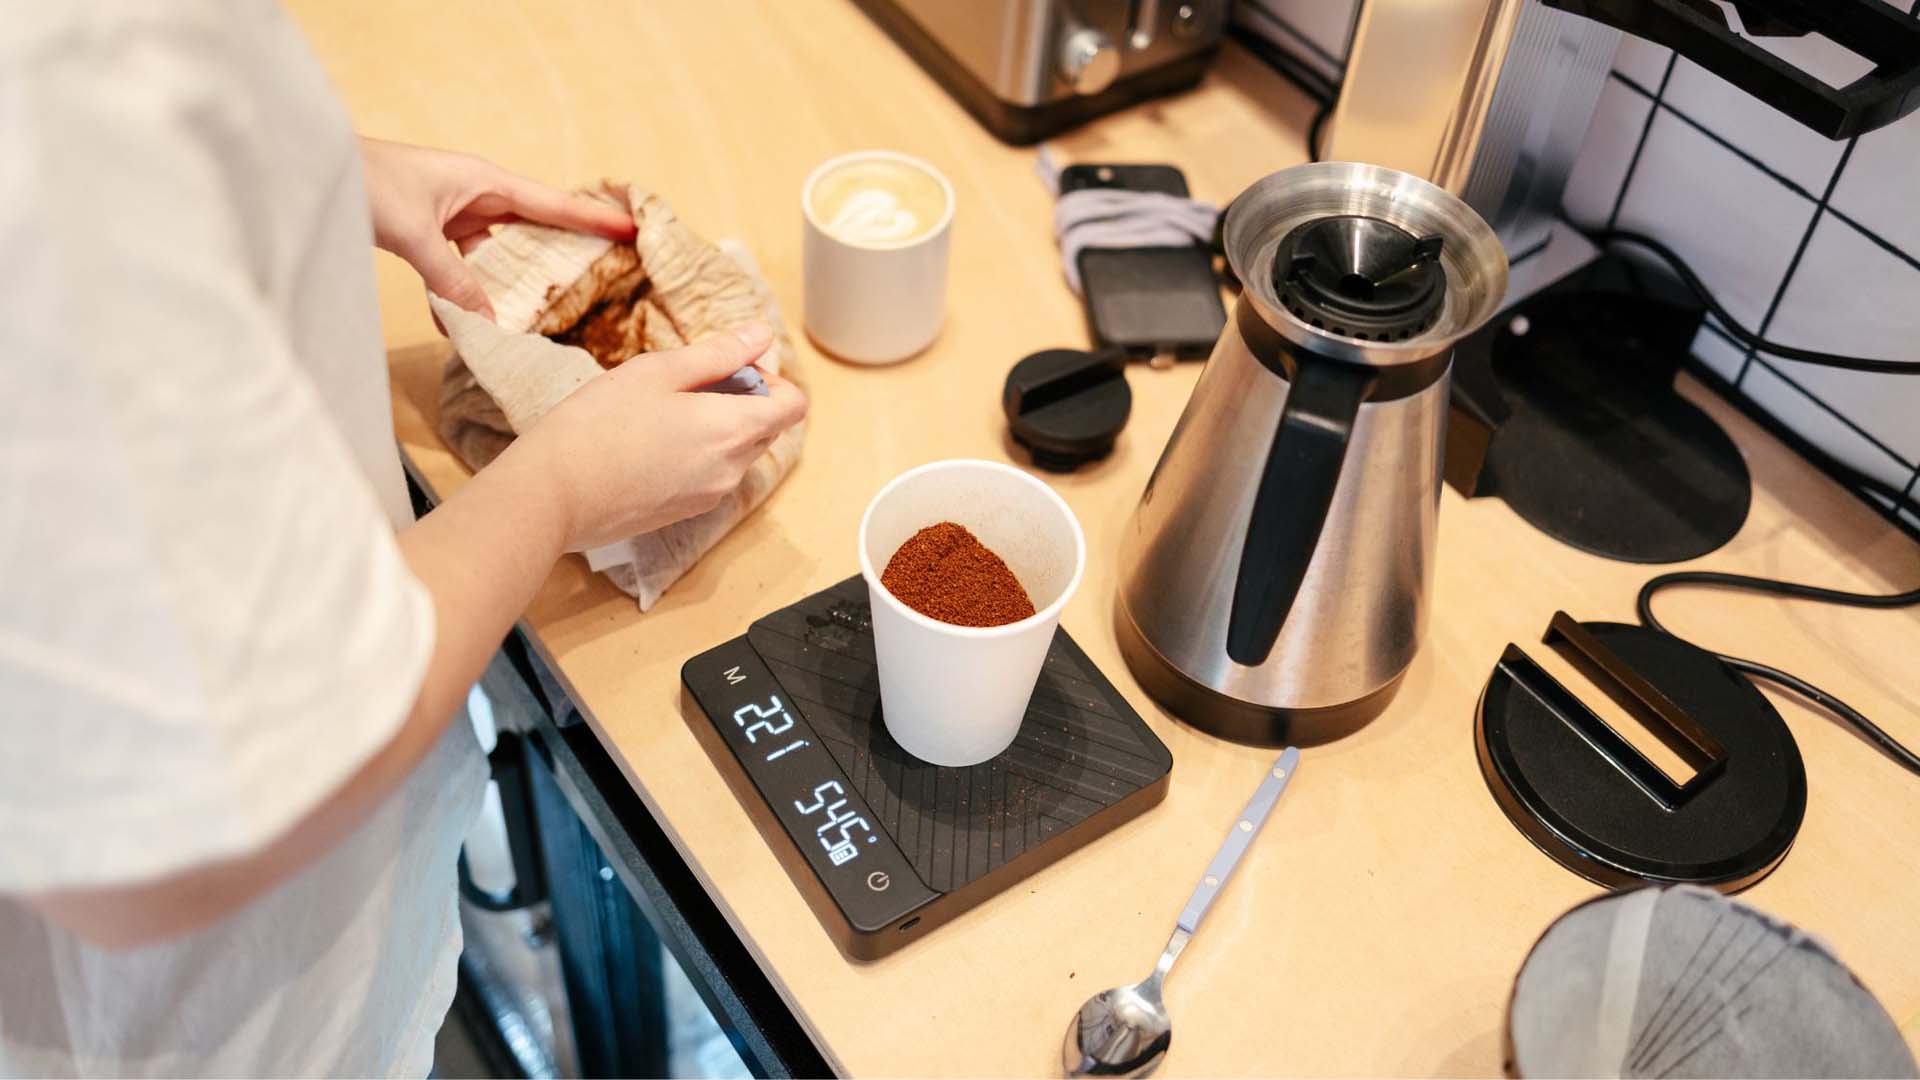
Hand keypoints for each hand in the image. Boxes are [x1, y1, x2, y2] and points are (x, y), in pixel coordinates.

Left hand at [359, 136, 635, 317]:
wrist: (311, 170)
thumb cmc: (364, 182)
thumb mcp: (414, 234)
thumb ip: (452, 280)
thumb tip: (486, 324)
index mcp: (484, 180)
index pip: (552, 204)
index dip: (593, 220)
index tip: (632, 230)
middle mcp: (477, 195)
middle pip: (534, 229)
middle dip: (561, 256)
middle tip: (598, 280)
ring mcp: (455, 214)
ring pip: (499, 254)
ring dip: (509, 286)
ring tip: (531, 318)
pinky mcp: (433, 231)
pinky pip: (463, 267)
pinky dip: (464, 293)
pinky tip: (461, 322)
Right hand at [502, 322, 807, 551]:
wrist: (552, 494)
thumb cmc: (599, 424)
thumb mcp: (659, 372)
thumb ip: (718, 353)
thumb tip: (761, 335)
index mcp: (733, 429)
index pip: (793, 405)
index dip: (772, 379)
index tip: (731, 367)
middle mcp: (731, 469)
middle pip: (766, 428)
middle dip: (743, 400)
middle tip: (688, 382)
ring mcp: (709, 496)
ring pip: (736, 453)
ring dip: (717, 427)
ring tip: (661, 412)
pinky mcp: (683, 513)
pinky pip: (709, 476)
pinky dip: (695, 454)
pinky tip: (647, 443)